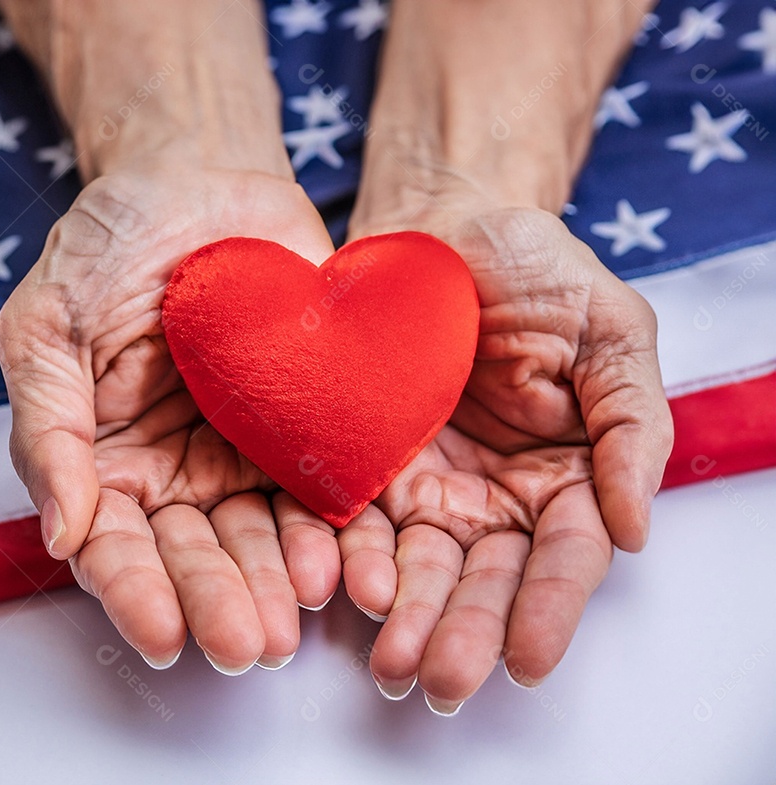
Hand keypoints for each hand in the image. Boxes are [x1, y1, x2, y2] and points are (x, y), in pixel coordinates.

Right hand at [0, 168, 341, 671]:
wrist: (199, 182)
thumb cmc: (108, 244)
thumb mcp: (49, 321)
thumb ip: (48, 425)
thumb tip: (57, 532)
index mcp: (108, 461)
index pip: (115, 546)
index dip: (137, 593)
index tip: (165, 634)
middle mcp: (178, 474)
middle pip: (197, 556)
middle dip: (221, 602)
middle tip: (248, 646)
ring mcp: (246, 456)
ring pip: (265, 536)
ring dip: (280, 580)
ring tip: (300, 612)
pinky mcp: (309, 430)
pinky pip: (326, 487)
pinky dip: (338, 528)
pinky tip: (349, 558)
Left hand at [340, 185, 672, 709]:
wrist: (444, 224)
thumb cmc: (537, 270)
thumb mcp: (611, 334)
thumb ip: (632, 427)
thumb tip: (634, 530)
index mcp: (565, 473)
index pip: (563, 555)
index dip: (550, 609)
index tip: (530, 662)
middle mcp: (495, 494)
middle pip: (484, 576)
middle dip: (465, 630)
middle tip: (442, 682)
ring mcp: (427, 482)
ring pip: (418, 564)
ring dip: (406, 615)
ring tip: (393, 662)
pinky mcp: (364, 461)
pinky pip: (356, 518)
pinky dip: (353, 556)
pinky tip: (348, 589)